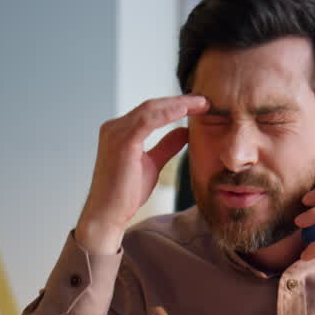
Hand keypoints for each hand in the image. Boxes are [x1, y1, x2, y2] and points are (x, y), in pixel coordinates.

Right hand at [76, 95, 208, 253]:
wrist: (108, 214)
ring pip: (151, 109)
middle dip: (180, 101)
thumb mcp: (153, 164)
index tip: (200, 105)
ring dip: (178, 104)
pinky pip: (148, 120)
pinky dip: (168, 113)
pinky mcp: (122, 142)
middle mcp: (115, 127)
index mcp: (120, 131)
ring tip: (201, 103)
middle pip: (152, 105)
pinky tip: (185, 110)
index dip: (175, 105)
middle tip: (206, 100)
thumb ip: (166, 146)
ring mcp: (115, 132)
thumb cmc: (126, 193)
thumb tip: (184, 131)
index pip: (152, 111)